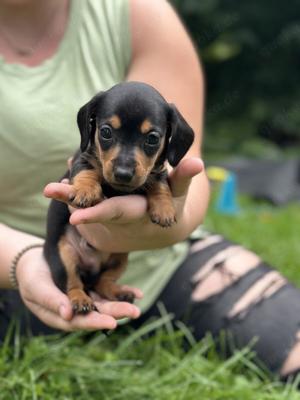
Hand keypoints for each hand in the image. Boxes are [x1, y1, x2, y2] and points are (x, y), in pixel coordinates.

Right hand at [16, 247, 141, 330]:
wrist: (35, 263)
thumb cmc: (32, 277)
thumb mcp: (37, 288)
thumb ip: (51, 301)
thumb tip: (68, 315)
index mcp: (62, 316)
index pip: (80, 322)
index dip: (96, 323)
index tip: (112, 323)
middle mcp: (77, 310)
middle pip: (98, 313)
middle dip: (116, 312)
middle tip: (134, 312)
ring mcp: (86, 297)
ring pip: (106, 302)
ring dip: (122, 303)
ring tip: (137, 302)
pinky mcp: (92, 286)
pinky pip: (108, 290)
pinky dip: (121, 291)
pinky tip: (136, 293)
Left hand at [44, 157, 203, 252]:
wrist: (159, 228)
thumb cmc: (171, 207)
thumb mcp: (177, 194)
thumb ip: (184, 178)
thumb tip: (198, 162)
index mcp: (135, 212)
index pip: (115, 212)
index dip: (97, 214)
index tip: (75, 218)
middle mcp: (118, 215)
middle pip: (93, 208)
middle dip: (73, 200)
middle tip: (50, 191)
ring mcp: (109, 212)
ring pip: (87, 203)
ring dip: (69, 195)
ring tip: (50, 188)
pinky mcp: (104, 206)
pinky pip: (89, 198)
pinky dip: (76, 190)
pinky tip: (64, 179)